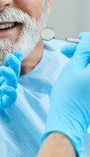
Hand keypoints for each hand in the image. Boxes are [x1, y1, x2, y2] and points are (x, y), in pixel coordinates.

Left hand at [0, 50, 21, 142]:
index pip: (0, 69)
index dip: (9, 61)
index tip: (15, 51)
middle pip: (8, 76)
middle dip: (13, 66)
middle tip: (13, 56)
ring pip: (11, 86)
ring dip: (12, 76)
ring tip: (4, 69)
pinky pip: (9, 99)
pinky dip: (11, 92)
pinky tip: (5, 85)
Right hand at [42, 32, 89, 156]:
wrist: (68, 118)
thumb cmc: (68, 95)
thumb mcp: (74, 67)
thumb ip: (83, 50)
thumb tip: (88, 39)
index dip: (88, 40)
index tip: (78, 38)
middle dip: (83, 50)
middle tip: (68, 50)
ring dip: (83, 58)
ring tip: (68, 58)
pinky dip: (85, 67)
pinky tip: (75, 67)